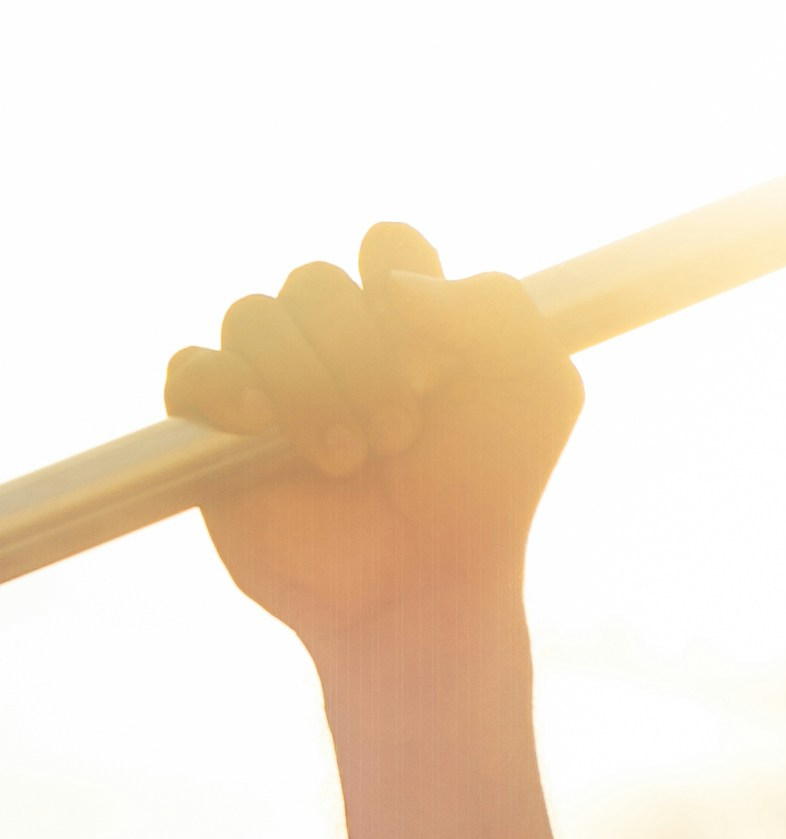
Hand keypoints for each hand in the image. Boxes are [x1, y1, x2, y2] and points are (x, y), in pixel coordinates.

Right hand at [166, 219, 578, 661]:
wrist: (427, 591)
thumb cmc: (485, 497)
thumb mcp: (539, 388)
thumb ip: (494, 304)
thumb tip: (387, 280)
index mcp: (406, 320)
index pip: (388, 246)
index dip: (406, 289)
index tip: (437, 368)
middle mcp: (334, 342)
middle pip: (314, 281)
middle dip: (362, 354)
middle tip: (401, 433)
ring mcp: (270, 383)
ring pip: (253, 316)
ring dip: (306, 382)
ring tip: (349, 459)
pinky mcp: (215, 434)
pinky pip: (192, 370)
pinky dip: (225, 386)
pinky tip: (264, 426)